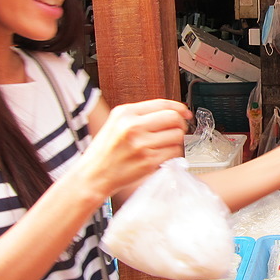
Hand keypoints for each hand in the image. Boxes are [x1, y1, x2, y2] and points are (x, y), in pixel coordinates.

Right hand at [73, 99, 190, 199]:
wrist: (93, 175)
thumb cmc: (106, 151)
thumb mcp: (117, 123)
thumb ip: (141, 115)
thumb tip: (173, 112)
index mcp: (125, 113)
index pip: (162, 104)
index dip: (179, 108)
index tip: (186, 113)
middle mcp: (133, 126)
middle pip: (173, 118)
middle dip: (180, 124)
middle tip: (178, 130)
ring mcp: (141, 144)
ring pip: (177, 135)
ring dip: (177, 141)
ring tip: (166, 144)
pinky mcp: (148, 161)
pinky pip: (174, 152)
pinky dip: (173, 154)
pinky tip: (163, 155)